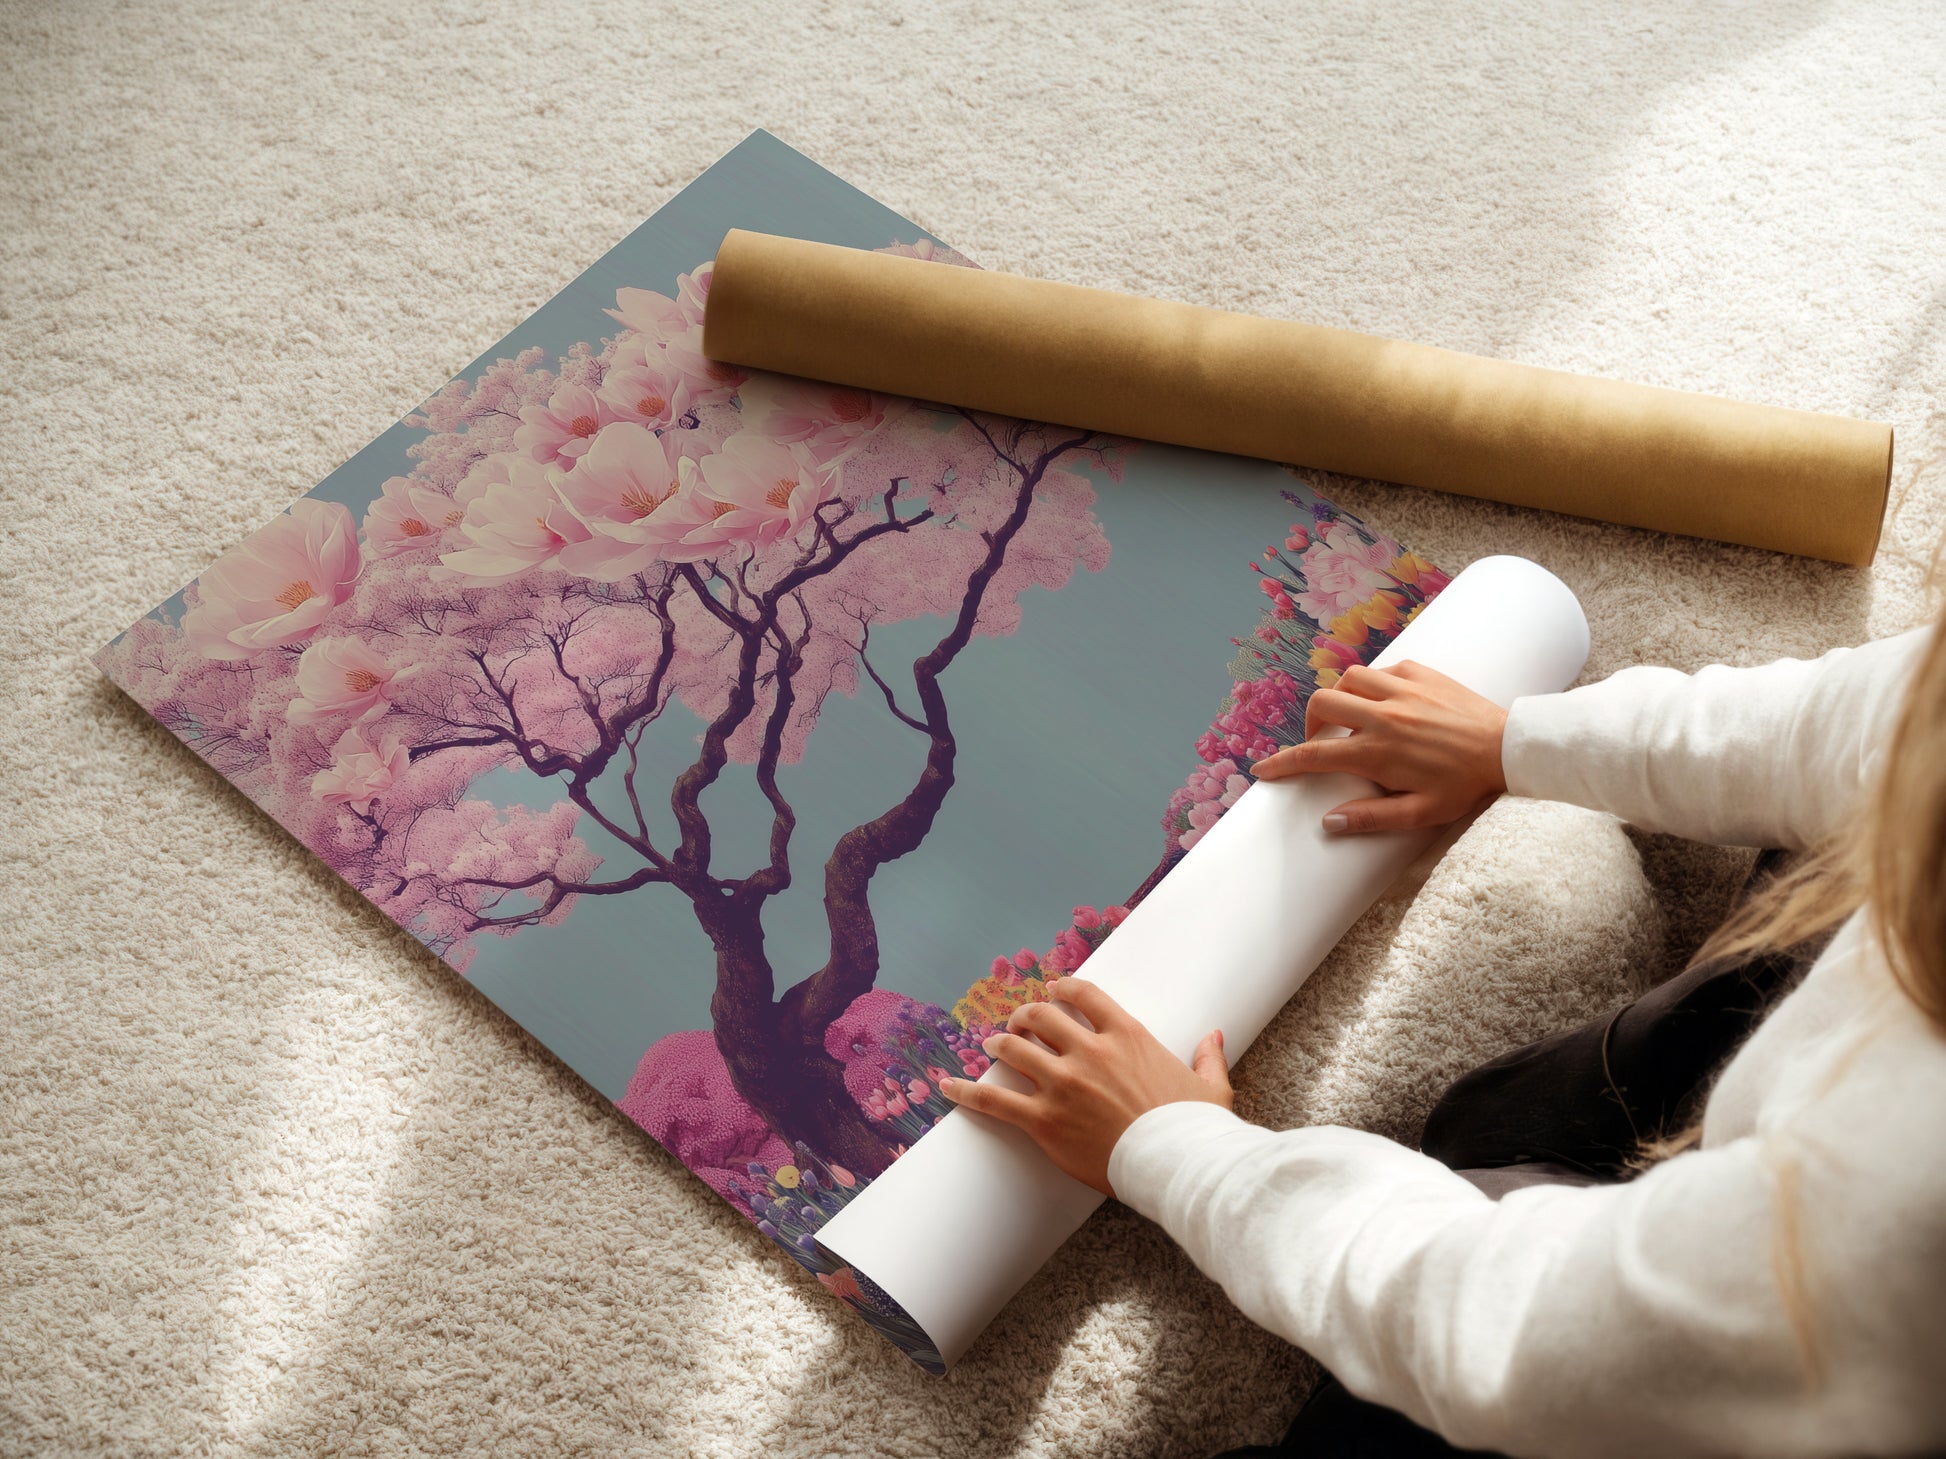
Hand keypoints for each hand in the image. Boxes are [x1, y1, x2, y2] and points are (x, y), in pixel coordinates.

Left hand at [937, 977, 1230, 1196]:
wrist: (1178, 1166)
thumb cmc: (1196, 1129)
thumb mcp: (1210, 1087)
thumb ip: (1208, 1056)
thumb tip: (1214, 1036)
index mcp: (1127, 1036)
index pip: (1084, 995)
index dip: (1062, 989)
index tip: (1052, 990)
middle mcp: (1089, 1052)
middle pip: (1041, 1017)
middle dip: (1024, 1015)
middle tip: (1018, 1022)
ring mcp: (1063, 1084)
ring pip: (1014, 1049)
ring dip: (999, 1044)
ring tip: (991, 1046)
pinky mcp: (1044, 1120)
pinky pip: (995, 1100)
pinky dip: (967, 1091)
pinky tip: (947, 1086)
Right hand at [1250, 660, 1507, 833]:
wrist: (1508, 748)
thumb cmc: (1465, 786)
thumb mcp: (1421, 813)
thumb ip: (1372, 818)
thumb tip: (1329, 821)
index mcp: (1377, 752)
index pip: (1314, 755)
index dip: (1282, 763)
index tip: (1264, 770)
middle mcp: (1382, 715)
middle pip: (1322, 704)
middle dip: (1310, 723)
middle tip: (1322, 742)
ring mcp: (1401, 689)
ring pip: (1348, 679)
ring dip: (1341, 698)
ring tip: (1352, 718)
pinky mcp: (1421, 673)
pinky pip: (1382, 670)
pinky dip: (1374, 684)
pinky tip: (1386, 702)